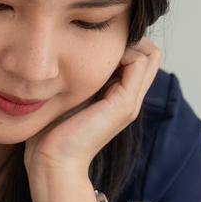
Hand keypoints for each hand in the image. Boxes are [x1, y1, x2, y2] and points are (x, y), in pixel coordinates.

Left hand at [23, 38, 162, 200]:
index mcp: (119, 98)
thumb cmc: (51, 133)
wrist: (53, 163)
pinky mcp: (124, 104)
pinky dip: (122, 51)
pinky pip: (138, 62)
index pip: (140, 56)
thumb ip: (78, 79)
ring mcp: (130, 102)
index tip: (94, 42)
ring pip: (148, 53)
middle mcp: (130, 99)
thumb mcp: (67, 96)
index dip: (123, 42)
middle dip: (127, 39)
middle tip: (97, 41)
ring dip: (125, 43)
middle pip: (149, 53)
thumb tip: (69, 53)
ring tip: (96, 50)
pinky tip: (94, 58)